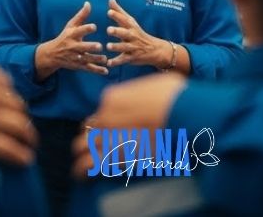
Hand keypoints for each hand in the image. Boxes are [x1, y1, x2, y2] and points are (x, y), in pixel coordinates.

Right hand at [0, 47, 36, 165]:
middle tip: (21, 125)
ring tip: (29, 144)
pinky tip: (24, 160)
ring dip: (28, 136)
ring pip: (20, 127)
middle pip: (17, 106)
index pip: (5, 84)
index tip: (6, 103)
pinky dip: (20, 156)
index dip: (7, 95)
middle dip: (21, 116)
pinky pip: (9, 150)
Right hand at [35, 2, 107, 77]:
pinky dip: (97, 70)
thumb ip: (81, 15)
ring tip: (105, 59)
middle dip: (90, 47)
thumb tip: (88, 3)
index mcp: (72, 35)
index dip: (86, 29)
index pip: (79, 31)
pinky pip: (88, 68)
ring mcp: (76, 57)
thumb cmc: (65, 36)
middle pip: (82, 47)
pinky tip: (106, 71)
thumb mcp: (71, 25)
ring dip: (96, 59)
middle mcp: (73, 46)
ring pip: (86, 59)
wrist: (53, 54)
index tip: (94, 26)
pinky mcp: (78, 66)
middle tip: (99, 46)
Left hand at [71, 73, 187, 177]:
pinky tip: (82, 177)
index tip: (115, 129)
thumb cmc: (176, 98)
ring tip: (81, 166)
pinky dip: (81, 172)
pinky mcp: (110, 156)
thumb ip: (143, 93)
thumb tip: (148, 98)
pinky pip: (86, 165)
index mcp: (113, 98)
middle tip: (95, 146)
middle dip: (91, 136)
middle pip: (89, 128)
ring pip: (82, 146)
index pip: (101, 111)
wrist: (181, 115)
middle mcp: (105, 116)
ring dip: (83, 154)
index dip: (107, 121)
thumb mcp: (156, 85)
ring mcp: (105, 136)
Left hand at [105, 0, 170, 67]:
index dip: (117, 16)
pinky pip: (123, 60)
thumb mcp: (130, 21)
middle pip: (124, 33)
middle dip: (117, 31)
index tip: (109, 12)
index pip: (124, 19)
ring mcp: (132, 47)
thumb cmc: (138, 33)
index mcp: (131, 26)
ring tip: (108, 46)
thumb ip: (119, 11)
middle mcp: (132, 36)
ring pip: (124, 47)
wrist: (154, 49)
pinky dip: (116, 62)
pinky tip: (109, 63)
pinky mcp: (131, 57)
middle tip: (109, 30)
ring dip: (116, 46)